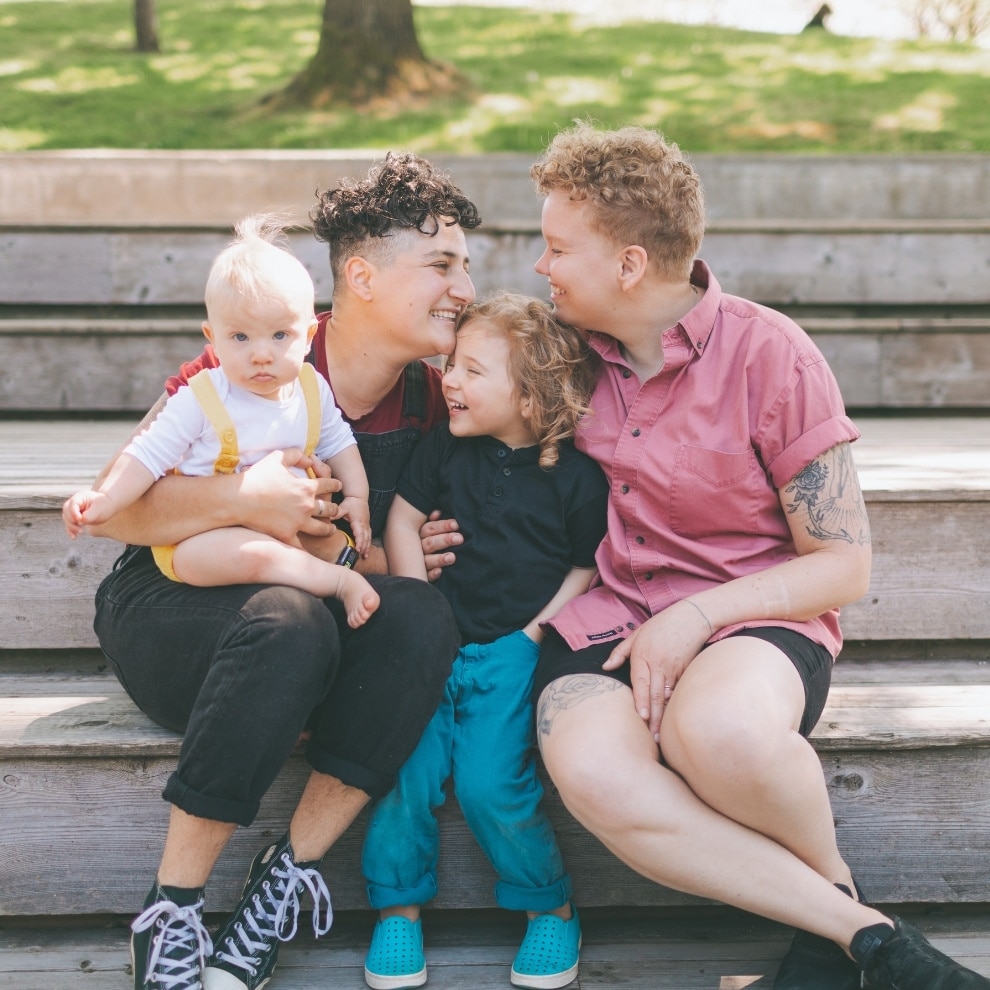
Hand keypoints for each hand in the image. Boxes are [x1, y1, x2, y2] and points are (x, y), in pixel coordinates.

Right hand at [62, 490, 114, 537]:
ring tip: (80, 532)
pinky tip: (74, 537)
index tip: (80, 520)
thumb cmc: (105, 505)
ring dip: (71, 527)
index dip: (74, 513)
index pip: (72, 505)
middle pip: (67, 512)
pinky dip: (71, 530)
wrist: (108, 506)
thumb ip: (89, 514)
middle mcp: (74, 503)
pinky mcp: (75, 518)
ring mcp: (73, 510)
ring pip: (67, 519)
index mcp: (80, 497)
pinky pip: (69, 524)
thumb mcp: (99, 509)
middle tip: (81, 529)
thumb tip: (80, 521)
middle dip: (72, 521)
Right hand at [235, 449, 340, 543]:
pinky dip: (307, 549)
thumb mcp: (277, 457)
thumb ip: (295, 455)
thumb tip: (309, 460)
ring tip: (331, 530)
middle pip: (329, 509)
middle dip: (334, 509)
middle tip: (336, 511)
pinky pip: (301, 545)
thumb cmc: (256, 477)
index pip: (329, 485)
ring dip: (328, 529)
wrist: (238, 498)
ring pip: (322, 528)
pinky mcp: (287, 535)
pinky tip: (311, 551)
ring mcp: (298, 522)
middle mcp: (307, 506)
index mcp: (307, 487)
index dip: (335, 485)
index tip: (338, 486)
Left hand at [336, 496, 371, 554]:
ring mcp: (367, 525)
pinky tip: (366, 549)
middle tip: (361, 557)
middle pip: (366, 538)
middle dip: (364, 548)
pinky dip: (368, 543)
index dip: (359, 543)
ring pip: (368, 538)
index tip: (357, 550)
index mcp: (358, 521)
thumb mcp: (343, 507)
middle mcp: (364, 524)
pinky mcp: (367, 525)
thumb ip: (336, 514)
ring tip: (365, 556)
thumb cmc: (351, 503)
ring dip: (367, 547)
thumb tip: (327, 519)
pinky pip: (369, 535)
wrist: (359, 497)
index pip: (360, 534)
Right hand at [420, 510, 461, 581]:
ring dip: (439, 559)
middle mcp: (417, 549)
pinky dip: (431, 574)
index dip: (442, 526)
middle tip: (459, 538)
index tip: (456, 524)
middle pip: (429, 543)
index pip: (430, 528)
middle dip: (444, 540)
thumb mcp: (426, 531)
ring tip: (452, 557)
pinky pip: (424, 576)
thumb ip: (433, 523)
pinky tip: (439, 572)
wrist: (408, 565)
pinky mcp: (420, 576)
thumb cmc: (425, 543)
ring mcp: (417, 563)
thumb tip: (437, 512)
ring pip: (426, 560)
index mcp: (419, 535)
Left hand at [602, 600, 712, 739]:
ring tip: (660, 735)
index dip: (641, 700)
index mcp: (643, 655)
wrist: (692, 616)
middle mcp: (658, 663)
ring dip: (664, 716)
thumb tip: (606, 667)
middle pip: (655, 694)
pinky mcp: (687, 670)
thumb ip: (620, 652)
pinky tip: (672, 720)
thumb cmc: (661, 625)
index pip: (640, 682)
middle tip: (651, 738)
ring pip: (667, 696)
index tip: (641, 717)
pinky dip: (675, 706)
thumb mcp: (637, 634)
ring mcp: (674, 668)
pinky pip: (678, 691)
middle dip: (653, 718)